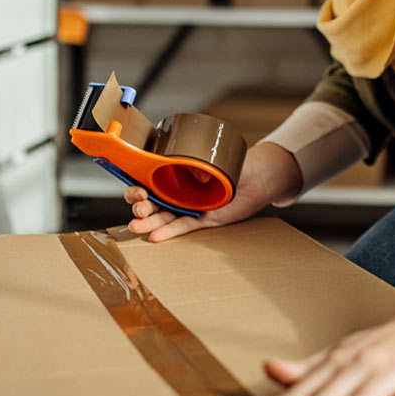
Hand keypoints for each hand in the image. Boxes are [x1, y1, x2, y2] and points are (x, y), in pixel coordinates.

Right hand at [126, 142, 302, 241]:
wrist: (258, 176)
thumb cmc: (234, 163)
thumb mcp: (216, 158)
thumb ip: (204, 163)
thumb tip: (197, 174)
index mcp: (174, 173)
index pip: (147, 180)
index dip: (136, 186)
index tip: (137, 190)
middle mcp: (178, 191)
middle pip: (151, 201)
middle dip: (140, 206)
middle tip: (140, 209)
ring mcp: (188, 206)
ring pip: (163, 217)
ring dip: (149, 223)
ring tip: (137, 227)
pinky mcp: (203, 219)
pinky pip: (183, 226)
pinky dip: (169, 232)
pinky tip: (154, 237)